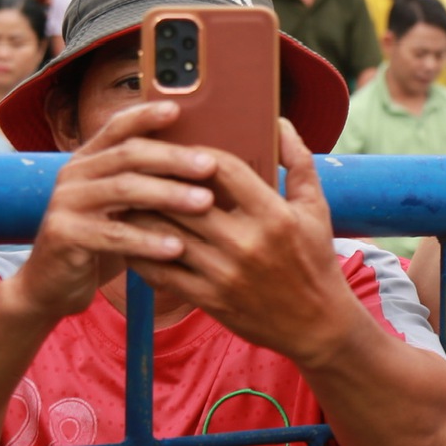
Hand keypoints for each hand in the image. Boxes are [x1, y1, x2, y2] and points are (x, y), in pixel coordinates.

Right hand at [6, 101, 209, 321]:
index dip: (146, 115)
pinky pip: (113, 234)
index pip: (118, 127)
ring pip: (124, 190)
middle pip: (128, 155)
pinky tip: (177, 248)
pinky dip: (148, 240)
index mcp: (88, 160)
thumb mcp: (122, 207)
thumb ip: (147, 183)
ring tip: (205, 203)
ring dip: (169, 194)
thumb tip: (204, 163)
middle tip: (210, 165)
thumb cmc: (101, 241)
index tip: (178, 109)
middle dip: (173, 158)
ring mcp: (65, 203)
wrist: (51, 285)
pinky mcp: (63, 234)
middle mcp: (73, 174)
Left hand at [128, 120, 358, 366]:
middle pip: (185, 199)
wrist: (317, 324)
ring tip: (129, 196)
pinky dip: (141, 251)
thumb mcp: (316, 208)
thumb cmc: (315, 260)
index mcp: (273, 215)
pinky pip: (161, 271)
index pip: (224, 169)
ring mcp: (224, 273)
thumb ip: (299, 161)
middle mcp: (245, 243)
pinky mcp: (208, 299)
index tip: (184, 147)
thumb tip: (281, 122)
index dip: (198, 154)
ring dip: (142, 212)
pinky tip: (133, 236)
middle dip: (159, 179)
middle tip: (140, 165)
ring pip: (166, 233)